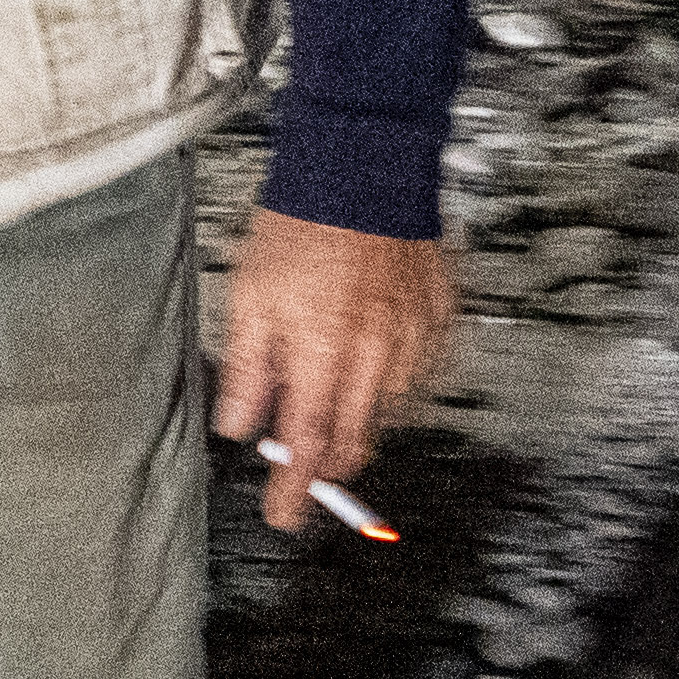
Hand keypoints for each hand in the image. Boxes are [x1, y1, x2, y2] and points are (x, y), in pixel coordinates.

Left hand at [211, 214, 455, 529]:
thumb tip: (239, 422)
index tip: (284, 515)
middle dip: (330, 464)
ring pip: (391, 411)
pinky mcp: (440, 317)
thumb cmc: (303, 220)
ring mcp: (414, 336)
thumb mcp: (250, 294)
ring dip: (361, 420)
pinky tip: (376, 368)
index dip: (296, 489)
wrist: (363, 163)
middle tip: (308, 467)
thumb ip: (248, 367)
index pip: (309, 443)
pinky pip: (422, 374)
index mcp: (324, 350)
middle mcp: (375, 352)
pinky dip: (396, 384)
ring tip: (335, 399)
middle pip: (357, 438)